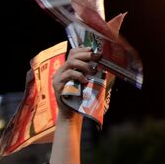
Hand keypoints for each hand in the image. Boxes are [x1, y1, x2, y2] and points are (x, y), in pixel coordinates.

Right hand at [49, 47, 99, 163]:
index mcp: (68, 68)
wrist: (72, 113)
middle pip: (72, 56)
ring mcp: (58, 77)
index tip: (94, 50)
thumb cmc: (81, 98)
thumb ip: (93, 74)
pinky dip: (78, 76)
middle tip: (97, 57)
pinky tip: (85, 80)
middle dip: (86, 55)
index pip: (73, 53)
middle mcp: (62, 71)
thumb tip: (106, 66)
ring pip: (70, 63)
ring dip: (83, 65)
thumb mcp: (88, 84)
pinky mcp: (57, 85)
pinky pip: (68, 75)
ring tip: (92, 71)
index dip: (83, 49)